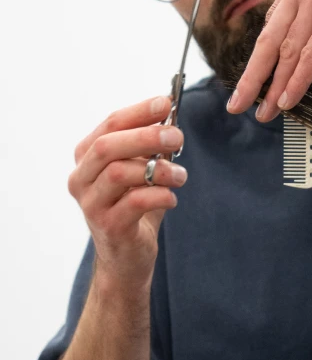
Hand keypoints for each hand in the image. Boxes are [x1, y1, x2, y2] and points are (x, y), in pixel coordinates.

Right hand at [67, 96, 186, 289]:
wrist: (127, 257)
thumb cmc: (136, 205)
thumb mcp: (144, 169)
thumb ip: (152, 144)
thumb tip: (170, 112)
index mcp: (87, 157)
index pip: (109, 124)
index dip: (138, 112)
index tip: (166, 103)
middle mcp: (81, 178)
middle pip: (108, 146)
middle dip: (146, 136)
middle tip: (177, 136)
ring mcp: (91, 204)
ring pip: (120, 173)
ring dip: (159, 169)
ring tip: (181, 175)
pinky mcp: (108, 227)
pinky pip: (134, 202)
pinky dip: (160, 195)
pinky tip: (172, 197)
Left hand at [227, 0, 311, 119]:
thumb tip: (301, 44)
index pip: (272, 26)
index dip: (259, 59)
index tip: (250, 82)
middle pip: (270, 40)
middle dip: (253, 77)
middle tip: (238, 104)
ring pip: (289, 51)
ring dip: (275, 86)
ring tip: (264, 112)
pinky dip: (299, 81)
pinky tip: (288, 99)